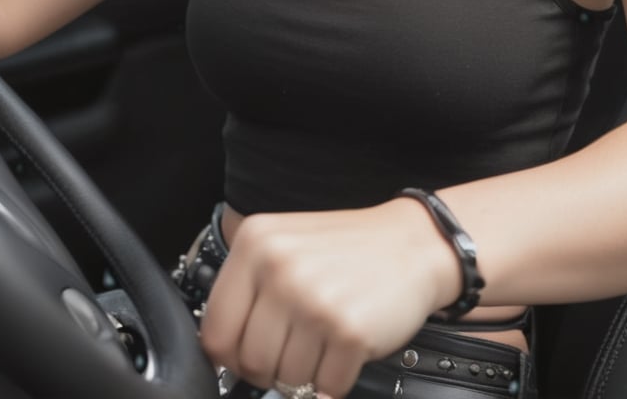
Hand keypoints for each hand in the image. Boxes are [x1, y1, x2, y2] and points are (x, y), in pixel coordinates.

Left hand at [199, 199, 459, 398]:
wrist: (412, 243)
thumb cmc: (348, 249)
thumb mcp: (286, 246)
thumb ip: (248, 288)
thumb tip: (218, 351)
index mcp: (256, 243)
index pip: (214, 331)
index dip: (232, 355)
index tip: (250, 353)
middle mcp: (280, 268)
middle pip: (249, 362)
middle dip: (272, 367)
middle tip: (299, 345)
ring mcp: (314, 300)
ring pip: (285, 380)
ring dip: (306, 373)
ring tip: (325, 338)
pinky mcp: (348, 331)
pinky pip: (325, 388)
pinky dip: (336, 378)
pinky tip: (347, 345)